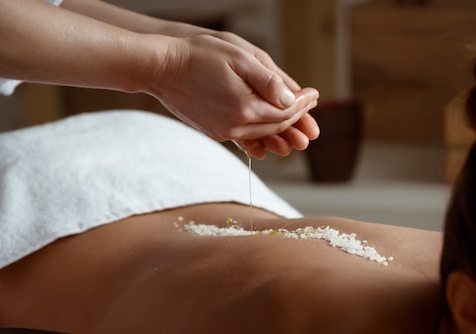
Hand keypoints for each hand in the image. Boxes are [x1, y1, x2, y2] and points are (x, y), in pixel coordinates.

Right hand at [149, 34, 318, 157]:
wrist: (161, 68)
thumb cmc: (198, 56)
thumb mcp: (239, 58)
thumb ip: (269, 81)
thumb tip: (293, 99)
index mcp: (245, 108)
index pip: (286, 112)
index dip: (303, 104)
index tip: (315, 94)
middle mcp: (235, 126)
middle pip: (276, 126)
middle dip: (296, 115)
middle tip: (310, 102)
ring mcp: (222, 132)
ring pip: (262, 132)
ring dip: (281, 124)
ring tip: (295, 113)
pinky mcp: (214, 131)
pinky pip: (245, 135)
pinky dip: (262, 130)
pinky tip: (268, 124)